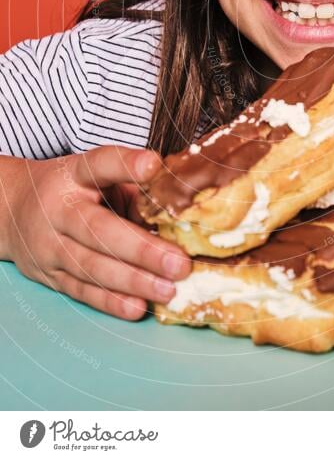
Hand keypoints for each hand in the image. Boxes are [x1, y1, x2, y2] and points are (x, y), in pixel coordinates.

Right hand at [7, 146, 191, 319]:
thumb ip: (133, 190)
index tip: (154, 165)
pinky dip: (111, 302)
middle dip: (142, 250)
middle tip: (180, 263)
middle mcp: (59, 209)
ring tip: (167, 290)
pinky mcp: (48, 275)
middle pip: (99, 230)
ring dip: (133, 282)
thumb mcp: (98, 177)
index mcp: (75, 174)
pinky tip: (138, 307)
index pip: (100, 164)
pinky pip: (81, 290)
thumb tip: (179, 214)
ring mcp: (50, 245)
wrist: (13, 209)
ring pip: (91, 267)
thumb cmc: (73, 189)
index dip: (126, 165)